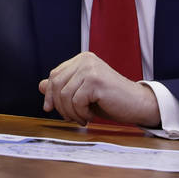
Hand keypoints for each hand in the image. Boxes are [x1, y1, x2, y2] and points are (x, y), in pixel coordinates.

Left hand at [38, 52, 159, 126]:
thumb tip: (40, 85)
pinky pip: (76, 101)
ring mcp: (91, 69)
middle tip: (70, 118)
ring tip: (81, 118)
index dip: (49, 93)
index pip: (55, 75)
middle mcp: (85, 60)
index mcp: (81, 59)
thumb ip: (64, 87)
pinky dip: (81, 113)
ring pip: (65, 95)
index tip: (49, 108)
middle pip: (56, 84)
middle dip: (59, 105)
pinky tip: (90, 116)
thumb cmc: (111, 100)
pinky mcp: (96, 81)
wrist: (138, 104)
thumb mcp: (83, 92)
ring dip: (71, 112)